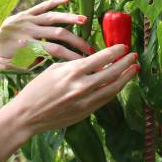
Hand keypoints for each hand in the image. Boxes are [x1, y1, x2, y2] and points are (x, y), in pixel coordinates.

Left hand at [0, 0, 94, 68]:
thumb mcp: (8, 66)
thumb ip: (26, 63)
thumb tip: (45, 59)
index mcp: (25, 45)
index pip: (54, 50)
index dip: (70, 55)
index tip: (83, 61)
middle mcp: (28, 29)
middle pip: (58, 33)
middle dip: (76, 40)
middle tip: (90, 48)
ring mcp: (27, 19)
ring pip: (52, 16)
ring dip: (70, 18)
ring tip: (85, 20)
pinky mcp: (24, 12)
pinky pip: (41, 6)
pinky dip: (54, 1)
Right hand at [0, 44, 137, 161]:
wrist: (28, 115)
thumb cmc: (37, 89)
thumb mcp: (54, 70)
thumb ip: (76, 65)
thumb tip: (95, 61)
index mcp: (72, 71)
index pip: (101, 58)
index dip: (115, 51)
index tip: (123, 46)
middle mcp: (81, 86)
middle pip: (112, 72)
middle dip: (125, 63)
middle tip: (133, 56)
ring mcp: (85, 101)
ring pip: (113, 88)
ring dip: (126, 77)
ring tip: (134, 69)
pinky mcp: (86, 112)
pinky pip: (106, 99)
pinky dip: (114, 90)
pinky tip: (119, 83)